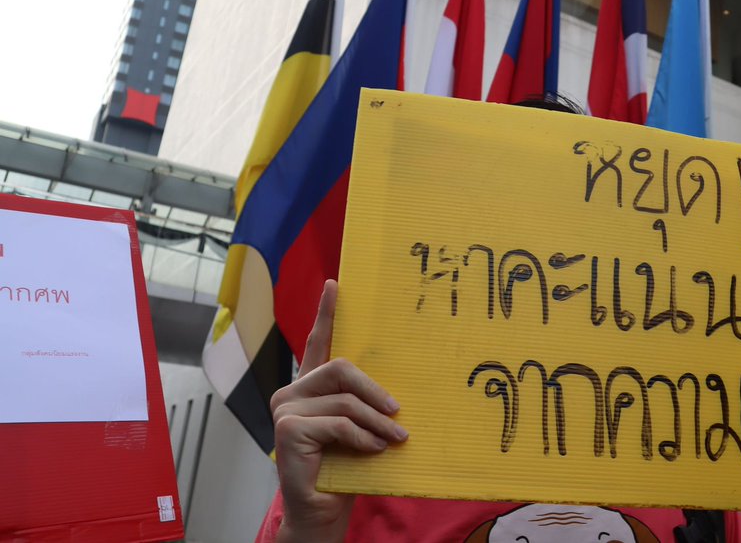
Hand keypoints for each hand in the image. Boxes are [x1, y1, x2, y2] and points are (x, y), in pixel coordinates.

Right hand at [270, 280, 407, 542]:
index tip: (335, 285)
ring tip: (395, 438)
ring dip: (377, 421)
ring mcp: (286, 409)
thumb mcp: (359, 428)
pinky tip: (373, 450)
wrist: (322, 511)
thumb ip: (365, 403)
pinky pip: (339, 422)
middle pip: (341, 368)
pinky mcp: (288, 428)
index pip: (318, 343)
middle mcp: (292, 392)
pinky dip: (363, 438)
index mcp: (310, 388)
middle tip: (398, 413)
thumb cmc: (344, 469)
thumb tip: (397, 389)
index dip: (326, 313)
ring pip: (345, 399)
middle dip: (375, 391)